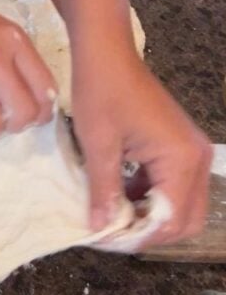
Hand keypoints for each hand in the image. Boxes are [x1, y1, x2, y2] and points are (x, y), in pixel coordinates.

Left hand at [72, 43, 211, 245]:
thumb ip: (104, 190)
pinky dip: (146, 197)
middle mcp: (196, 159)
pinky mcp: (178, 146)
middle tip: (109, 235)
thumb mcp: (98, 145)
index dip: (138, 237)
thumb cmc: (101, 93)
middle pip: (185, 219)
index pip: (170, 220)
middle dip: (148, 232)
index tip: (103, 240)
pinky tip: (116, 196)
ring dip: (146, 216)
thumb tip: (100, 228)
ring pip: (179, 205)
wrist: (107, 54)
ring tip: (108, 218)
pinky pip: (170, 186)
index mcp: (182, 160)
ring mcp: (190, 152)